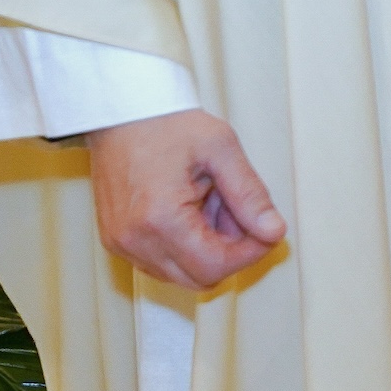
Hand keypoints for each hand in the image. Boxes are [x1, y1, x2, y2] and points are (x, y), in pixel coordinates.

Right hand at [86, 109, 286, 289]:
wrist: (122, 111)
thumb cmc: (166, 123)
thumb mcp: (221, 149)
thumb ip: (250, 194)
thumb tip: (273, 230)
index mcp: (160, 219)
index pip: (216, 266)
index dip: (251, 252)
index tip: (267, 230)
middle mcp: (134, 240)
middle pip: (199, 278)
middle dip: (230, 251)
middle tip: (238, 211)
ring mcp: (121, 243)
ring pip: (181, 275)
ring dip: (207, 249)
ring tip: (212, 203)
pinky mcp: (116, 240)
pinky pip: (160, 263)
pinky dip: (185, 247)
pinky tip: (192, 210)